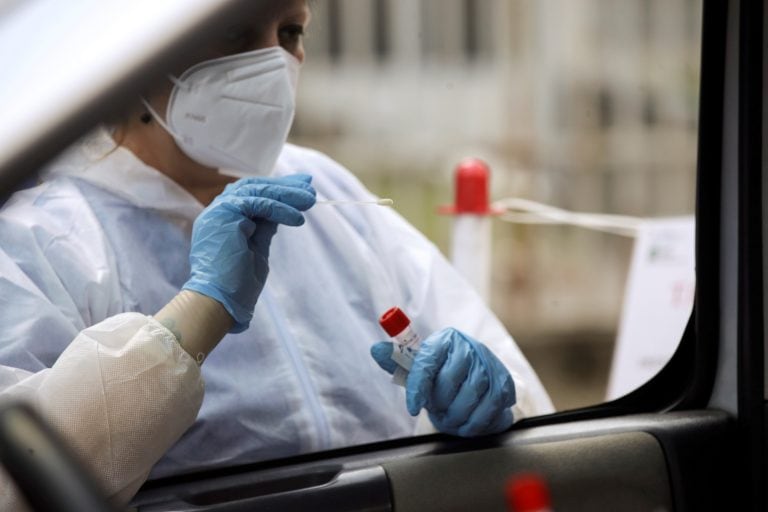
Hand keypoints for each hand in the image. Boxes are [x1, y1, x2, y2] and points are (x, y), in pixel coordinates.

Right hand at [183, 174, 315, 331]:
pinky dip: (280, 209)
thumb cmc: (236, 284)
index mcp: (224, 219)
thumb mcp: (256, 249)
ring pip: (257, 192)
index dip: (277, 189)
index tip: (302, 189)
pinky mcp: (224, 214)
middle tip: (309, 186)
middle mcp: (218, 211)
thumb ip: (264, 228)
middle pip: (254, 187)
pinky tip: (297, 219)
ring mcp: (219, 211)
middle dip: (284, 186)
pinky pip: (258, 204)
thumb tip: (280, 213)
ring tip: (310, 200)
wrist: (220, 302)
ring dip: (286, 195)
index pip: (252, 195)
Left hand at [371, 328, 515, 436]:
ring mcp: (490, 365)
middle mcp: (470, 347)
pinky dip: (475, 423)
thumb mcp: (420, 365)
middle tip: (438, 409)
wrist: (478, 375)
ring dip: (456, 417)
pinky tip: (468, 422)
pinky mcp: (505, 384)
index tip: (412, 407)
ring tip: (451, 417)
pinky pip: (488, 411)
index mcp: (446, 339)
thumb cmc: (444, 371)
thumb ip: (398, 360)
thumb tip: (375, 350)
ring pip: (469, 399)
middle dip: (439, 404)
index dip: (418, 387)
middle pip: (448, 385)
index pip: (427, 362)